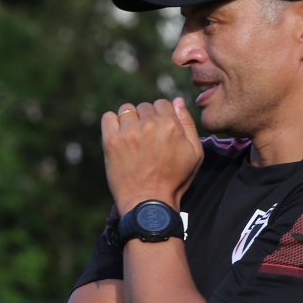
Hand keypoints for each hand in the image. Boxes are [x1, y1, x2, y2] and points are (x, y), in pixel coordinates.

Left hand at [101, 98, 203, 213]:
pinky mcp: (111, 140)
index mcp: (171, 124)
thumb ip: (188, 124)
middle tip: (146, 141)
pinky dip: (112, 124)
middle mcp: (149, 124)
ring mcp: (129, 132)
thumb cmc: (174, 180)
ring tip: (132, 139)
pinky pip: (108, 117)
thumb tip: (177, 101)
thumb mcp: (195, 154)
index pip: (162, 104)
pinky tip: (119, 138)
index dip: (161, 118)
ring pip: (126, 110)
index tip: (158, 133)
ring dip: (129, 121)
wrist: (148, 202)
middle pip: (144, 107)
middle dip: (146, 120)